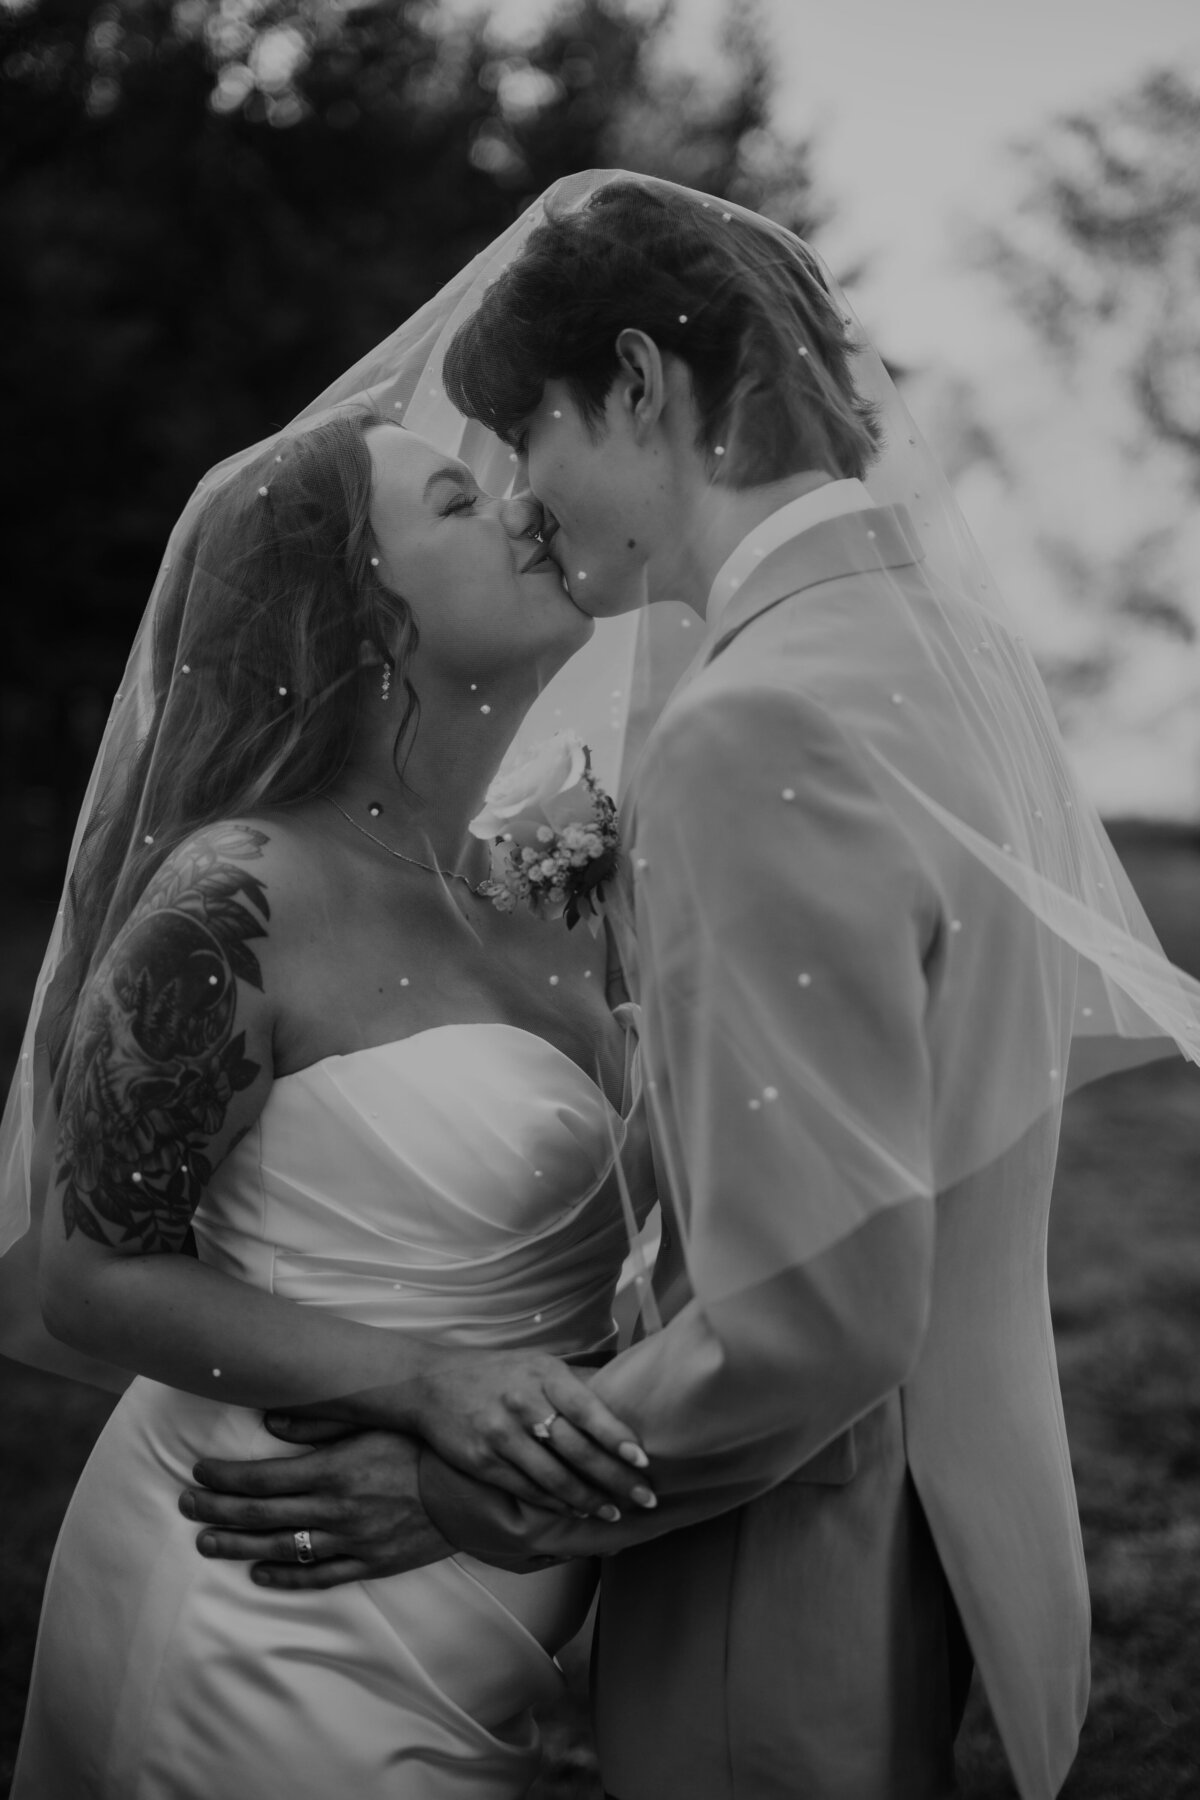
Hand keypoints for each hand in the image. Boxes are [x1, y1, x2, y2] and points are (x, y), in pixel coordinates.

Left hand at [180, 1429, 450, 1587]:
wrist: (474, 1491)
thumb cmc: (425, 1446)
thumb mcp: (375, 1421)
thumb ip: (321, 1422)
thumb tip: (269, 1423)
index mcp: (333, 1470)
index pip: (262, 1479)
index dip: (224, 1478)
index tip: (198, 1473)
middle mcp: (335, 1509)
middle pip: (261, 1516)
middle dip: (217, 1511)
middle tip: (186, 1507)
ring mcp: (351, 1541)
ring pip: (280, 1549)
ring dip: (238, 1546)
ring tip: (206, 1542)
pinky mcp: (369, 1564)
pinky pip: (317, 1577)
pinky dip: (284, 1577)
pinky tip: (258, 1573)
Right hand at [400, 1345, 655, 1519]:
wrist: (432, 1383)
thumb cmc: (497, 1373)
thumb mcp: (537, 1364)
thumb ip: (577, 1381)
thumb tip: (627, 1392)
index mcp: (543, 1374)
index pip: (588, 1408)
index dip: (618, 1436)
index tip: (644, 1460)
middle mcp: (523, 1402)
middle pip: (577, 1449)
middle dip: (615, 1478)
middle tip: (645, 1498)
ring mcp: (500, 1434)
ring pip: (554, 1476)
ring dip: (588, 1499)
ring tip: (614, 1511)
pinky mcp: (482, 1461)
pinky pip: (527, 1489)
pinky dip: (555, 1504)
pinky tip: (576, 1510)